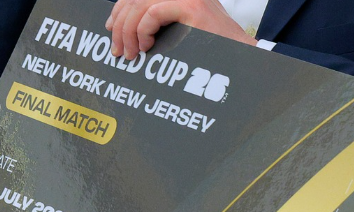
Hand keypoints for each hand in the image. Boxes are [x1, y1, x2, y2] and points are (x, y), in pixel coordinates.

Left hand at [106, 0, 255, 59]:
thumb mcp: (180, 37)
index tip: (111, 27)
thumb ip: (159, 27)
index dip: (120, 8)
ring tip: (131, 54)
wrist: (242, 63)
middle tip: (118, 49)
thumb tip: (124, 31)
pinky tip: (147, 46)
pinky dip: (143, 31)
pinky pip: (153, 12)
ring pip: (140, 5)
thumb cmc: (213, 57)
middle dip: (120, 24)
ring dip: (129, 32)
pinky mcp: (193, 7)